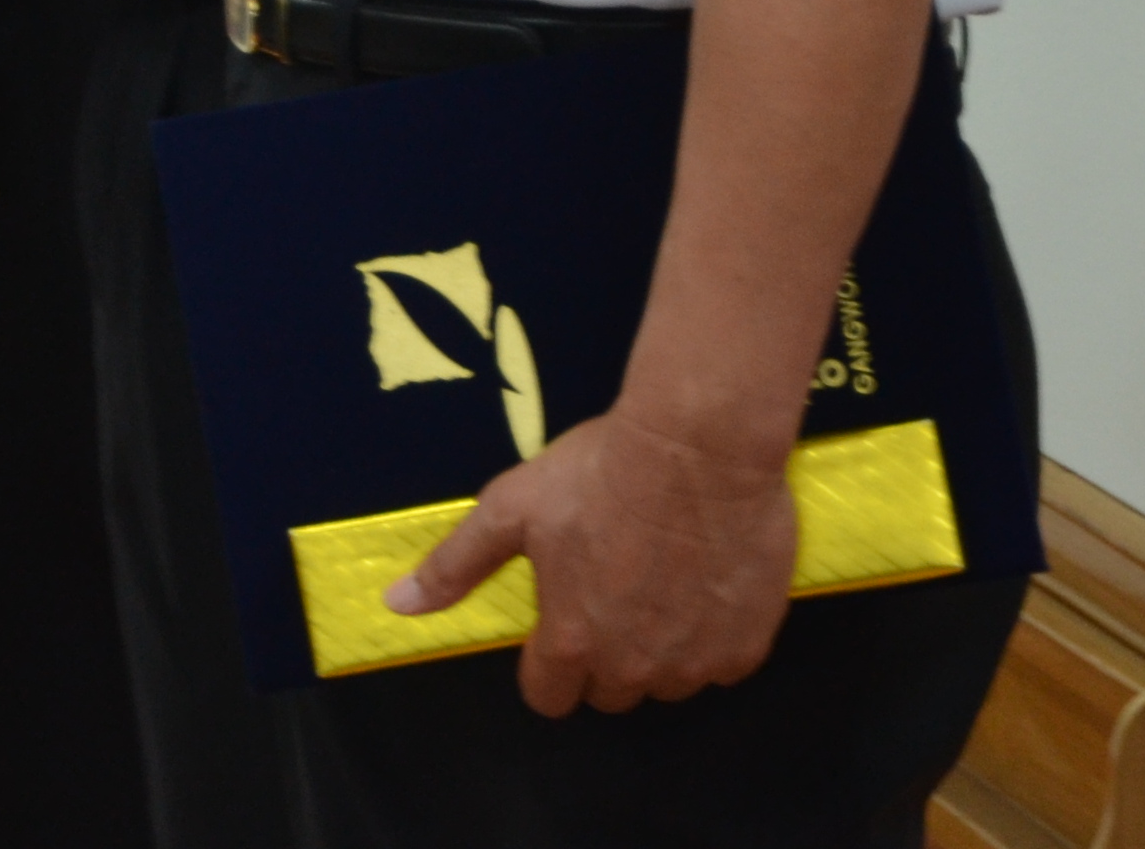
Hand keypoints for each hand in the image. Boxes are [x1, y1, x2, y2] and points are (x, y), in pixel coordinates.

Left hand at [387, 401, 799, 715]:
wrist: (697, 448)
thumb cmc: (597, 473)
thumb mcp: (510, 509)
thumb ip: (455, 565)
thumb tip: (396, 605)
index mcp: (571, 643)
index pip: (548, 696)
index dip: (547, 664)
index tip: (558, 623)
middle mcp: (633, 668)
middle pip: (609, 693)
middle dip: (602, 656)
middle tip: (609, 591)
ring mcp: (695, 663)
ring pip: (667, 683)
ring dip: (658, 651)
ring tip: (659, 584)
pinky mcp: (747, 646)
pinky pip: (720, 666)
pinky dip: (711, 639)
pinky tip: (702, 586)